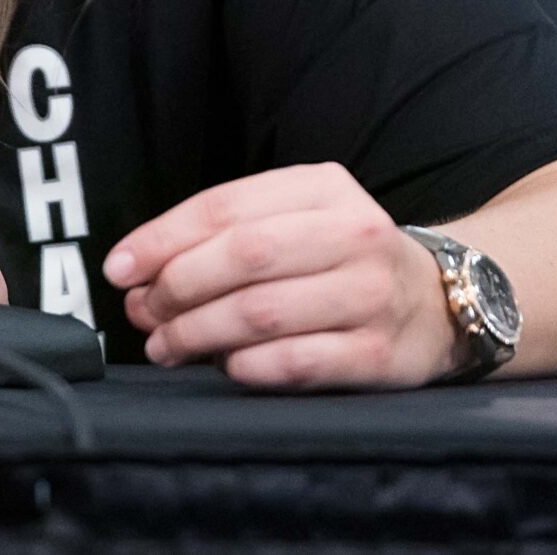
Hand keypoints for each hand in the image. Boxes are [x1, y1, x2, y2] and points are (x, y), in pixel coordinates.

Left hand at [102, 163, 459, 390]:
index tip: (119, 267)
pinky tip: (224, 366)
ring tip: (168, 345)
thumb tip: (138, 271)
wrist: (437, 305)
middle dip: (176, 287)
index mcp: (324, 188)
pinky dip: (245, 367)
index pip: (225, 206)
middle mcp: (353, 234)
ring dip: (197, 333)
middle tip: (142, 313)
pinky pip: (294, 362)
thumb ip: (226, 235)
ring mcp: (371, 295)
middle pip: (242, 256)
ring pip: (261, 312)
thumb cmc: (342, 261)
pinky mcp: (378, 354)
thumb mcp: (297, 220)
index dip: (162, 238)